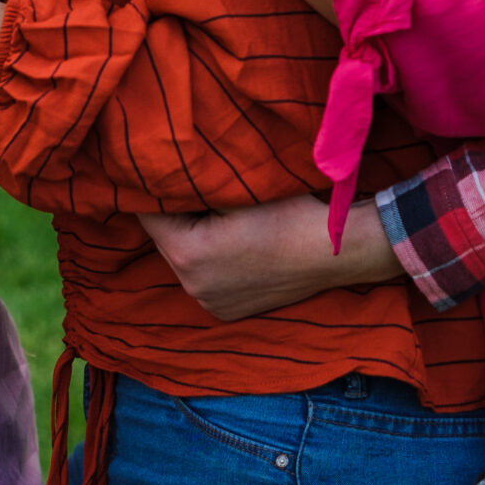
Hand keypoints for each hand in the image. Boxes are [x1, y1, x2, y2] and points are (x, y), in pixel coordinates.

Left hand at [137, 196, 402, 321]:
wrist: (336, 250)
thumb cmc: (291, 212)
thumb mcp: (238, 188)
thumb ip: (194, 184)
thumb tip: (161, 173)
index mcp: (187, 252)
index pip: (148, 214)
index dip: (156, 190)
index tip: (170, 173)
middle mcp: (191, 285)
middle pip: (167, 239)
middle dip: (178, 215)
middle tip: (201, 191)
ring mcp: (210, 302)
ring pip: (186, 259)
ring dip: (195, 238)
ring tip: (223, 217)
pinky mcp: (227, 311)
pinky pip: (206, 278)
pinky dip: (213, 262)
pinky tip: (238, 245)